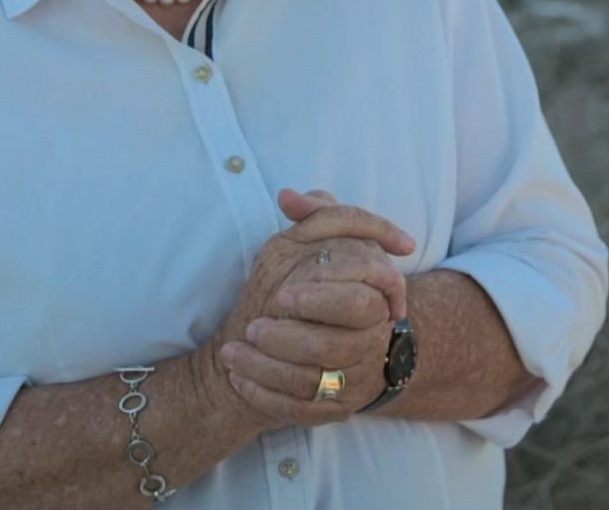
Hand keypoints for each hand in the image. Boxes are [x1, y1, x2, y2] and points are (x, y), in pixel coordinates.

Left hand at [219, 190, 414, 426]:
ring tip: (231, 353)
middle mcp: (373, 343)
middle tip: (254, 326)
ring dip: (266, 368)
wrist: (329, 338)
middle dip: (290, 339)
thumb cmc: (326, 282)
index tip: (281, 295)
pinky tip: (239, 380)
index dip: (320, 300)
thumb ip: (318, 214)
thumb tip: (289, 197)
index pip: (359, 303)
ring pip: (312, 384)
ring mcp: (356, 380)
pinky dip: (266, 397)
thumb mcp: (323, 243)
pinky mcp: (336, 410)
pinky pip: (301, 412)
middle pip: (334, 347)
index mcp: (377, 300)